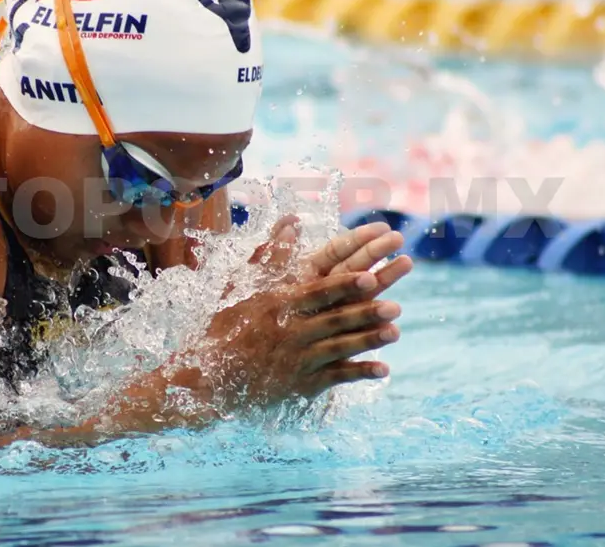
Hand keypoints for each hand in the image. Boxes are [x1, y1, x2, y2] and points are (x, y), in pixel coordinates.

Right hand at [200, 218, 410, 408]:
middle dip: (366, 312)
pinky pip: (334, 377)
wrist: (207, 376)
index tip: (370, 275)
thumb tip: (292, 220)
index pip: (318, 290)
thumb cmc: (226, 324)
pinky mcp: (300, 384)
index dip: (345, 284)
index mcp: (279, 303)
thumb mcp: (241, 283)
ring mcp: (296, 358)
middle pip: (334, 318)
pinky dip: (359, 374)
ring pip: (338, 348)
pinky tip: (383, 369)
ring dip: (368, 340)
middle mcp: (290, 330)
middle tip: (396, 305)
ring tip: (396, 332)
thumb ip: (270, 252)